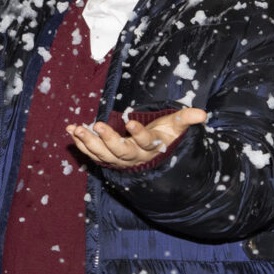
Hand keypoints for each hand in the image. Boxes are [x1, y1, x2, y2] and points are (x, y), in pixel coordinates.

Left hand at [67, 108, 207, 168]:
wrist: (152, 155)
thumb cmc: (164, 135)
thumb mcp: (175, 127)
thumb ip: (185, 120)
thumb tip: (203, 114)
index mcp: (150, 148)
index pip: (145, 142)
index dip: (139, 134)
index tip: (130, 122)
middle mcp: (133, 157)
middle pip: (120, 151)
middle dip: (108, 139)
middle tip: (97, 125)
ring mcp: (118, 160)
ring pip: (102, 155)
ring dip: (88, 142)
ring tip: (77, 128)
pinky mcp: (106, 159)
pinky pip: (91, 154)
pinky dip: (80, 144)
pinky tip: (71, 131)